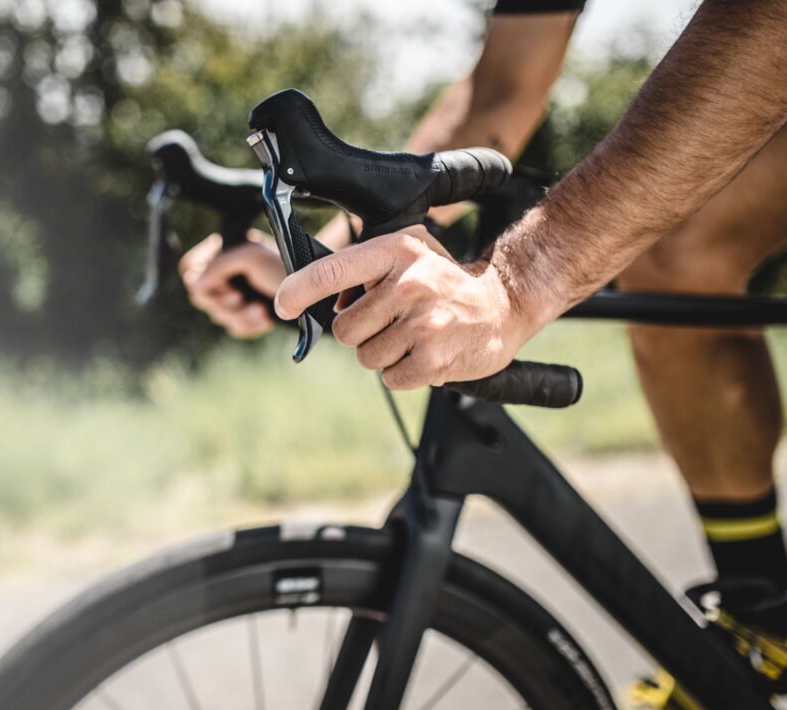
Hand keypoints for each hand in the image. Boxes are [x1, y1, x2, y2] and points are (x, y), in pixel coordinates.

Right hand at [179, 230, 284, 338]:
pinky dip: (248, 326)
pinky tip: (263, 319)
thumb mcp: (252, 258)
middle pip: (201, 297)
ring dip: (239, 317)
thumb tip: (195, 283)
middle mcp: (227, 271)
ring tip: (258, 311)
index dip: (204, 282)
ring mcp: (237, 293)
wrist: (317, 292)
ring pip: (218, 315)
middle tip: (241, 299)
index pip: (190, 268)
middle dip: (224, 303)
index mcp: (224, 251)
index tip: (227, 286)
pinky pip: (234, 328)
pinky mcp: (248, 313)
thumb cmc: (286, 266)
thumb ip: (219, 265)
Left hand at [274, 225, 539, 389]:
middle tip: (388, 323)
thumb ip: (363, 271)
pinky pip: (390, 379)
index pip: (331, 271)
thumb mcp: (408, 254)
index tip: (282, 304)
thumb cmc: (444, 281)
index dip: (298, 290)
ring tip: (411, 337)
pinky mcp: (435, 360)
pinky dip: (402, 373)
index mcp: (396, 252)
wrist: (504, 304)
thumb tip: (321, 300)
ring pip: (366, 357)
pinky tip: (423, 353)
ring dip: (382, 354)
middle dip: (359, 333)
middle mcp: (410, 285)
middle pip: (344, 330)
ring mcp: (424, 324)